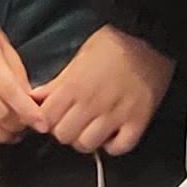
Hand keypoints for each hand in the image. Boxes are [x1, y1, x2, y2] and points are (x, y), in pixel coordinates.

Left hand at [34, 25, 174, 157]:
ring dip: (86, 139)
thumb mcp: (78, 57)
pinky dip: (113, 145)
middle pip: (64, 135)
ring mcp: (116, 114)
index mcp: (74, 86)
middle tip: (71, 121)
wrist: (150, 38)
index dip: (46, 119)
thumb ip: (56, 81)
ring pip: (87, 145)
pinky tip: (112, 134)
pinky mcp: (138, 121)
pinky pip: (120, 147)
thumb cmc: (113, 43)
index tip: (52, 115)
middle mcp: (92, 103)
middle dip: (64, 130)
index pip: (46, 118)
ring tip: (91, 128)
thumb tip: (35, 97)